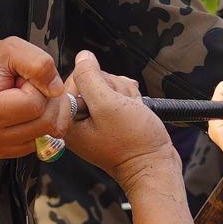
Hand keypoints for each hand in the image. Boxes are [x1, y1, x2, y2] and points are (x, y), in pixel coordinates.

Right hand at [0, 37, 69, 160]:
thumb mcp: (10, 49)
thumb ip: (38, 63)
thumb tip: (57, 89)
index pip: (34, 105)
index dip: (37, 85)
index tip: (22, 77)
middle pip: (44, 122)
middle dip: (48, 99)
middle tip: (32, 85)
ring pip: (48, 133)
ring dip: (48, 111)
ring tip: (30, 96)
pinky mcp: (7, 152)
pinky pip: (42, 141)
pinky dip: (42, 124)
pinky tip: (29, 110)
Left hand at [59, 56, 178, 187]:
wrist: (155, 167)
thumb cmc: (133, 141)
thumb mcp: (108, 105)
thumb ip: (90, 77)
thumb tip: (82, 56)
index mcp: (67, 119)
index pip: (76, 78)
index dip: (98, 81)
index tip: (109, 101)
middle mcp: (77, 120)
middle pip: (93, 81)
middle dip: (114, 89)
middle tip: (124, 110)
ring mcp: (94, 122)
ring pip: (109, 86)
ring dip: (125, 95)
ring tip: (132, 113)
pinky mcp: (109, 121)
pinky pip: (117, 97)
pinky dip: (130, 100)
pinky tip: (136, 112)